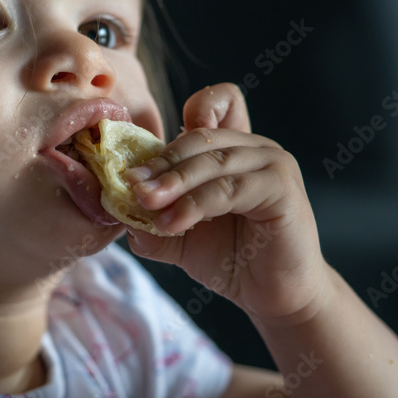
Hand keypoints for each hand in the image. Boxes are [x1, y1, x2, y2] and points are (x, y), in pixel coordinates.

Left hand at [125, 83, 329, 323]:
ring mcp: (273, 164)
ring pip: (213, 161)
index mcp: (236, 147)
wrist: (274, 295)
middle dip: (161, 162)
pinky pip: (228, 189)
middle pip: (201, 137)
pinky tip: (171, 223)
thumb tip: (116, 206)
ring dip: (173, 183)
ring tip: (146, 204)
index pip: (220, 101)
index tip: (157, 148)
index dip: (190, 112)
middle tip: (131, 186)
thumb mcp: (181, 234)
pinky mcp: (281, 188)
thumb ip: (151, 217)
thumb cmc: (233, 258)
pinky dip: (194, 204)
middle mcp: (257, 148)